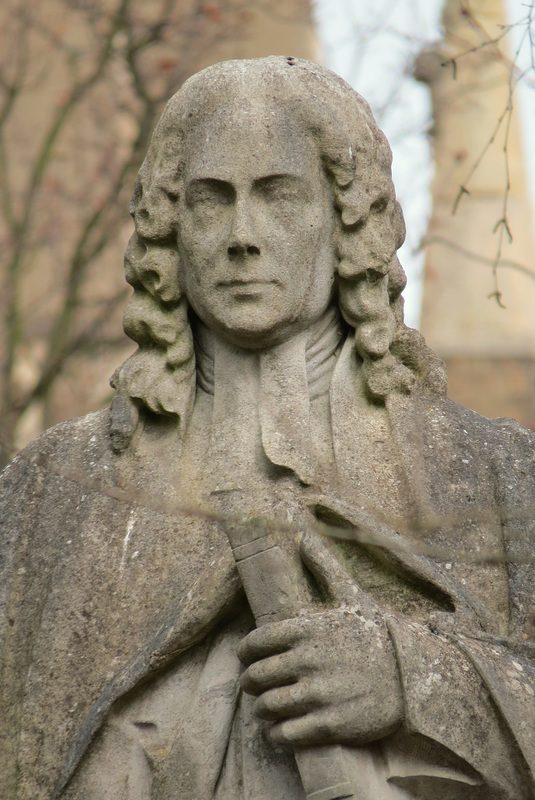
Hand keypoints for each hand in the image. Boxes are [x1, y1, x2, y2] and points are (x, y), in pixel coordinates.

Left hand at [237, 533, 403, 746]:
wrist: (413, 677)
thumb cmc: (377, 635)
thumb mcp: (350, 596)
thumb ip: (322, 566)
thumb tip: (302, 535)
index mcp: (306, 629)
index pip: (254, 643)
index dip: (245, 654)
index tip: (247, 659)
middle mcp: (307, 660)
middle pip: (255, 677)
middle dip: (250, 684)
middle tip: (255, 686)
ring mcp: (318, 693)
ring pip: (266, 707)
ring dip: (261, 710)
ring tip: (266, 708)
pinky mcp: (329, 724)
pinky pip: (285, 735)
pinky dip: (276, 735)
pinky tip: (279, 731)